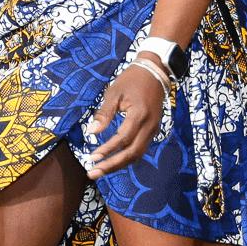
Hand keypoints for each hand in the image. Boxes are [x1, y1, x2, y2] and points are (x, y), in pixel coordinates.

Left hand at [84, 64, 165, 178]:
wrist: (155, 72)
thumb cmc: (132, 80)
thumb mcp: (114, 93)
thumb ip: (104, 113)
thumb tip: (91, 132)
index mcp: (139, 115)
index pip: (123, 139)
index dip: (107, 150)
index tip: (92, 157)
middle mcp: (149, 126)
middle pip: (132, 153)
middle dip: (112, 165)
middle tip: (94, 173)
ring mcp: (153, 129)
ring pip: (137, 154)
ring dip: (119, 164)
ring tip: (101, 170)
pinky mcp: (153, 130)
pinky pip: (140, 148)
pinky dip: (126, 157)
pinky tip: (113, 160)